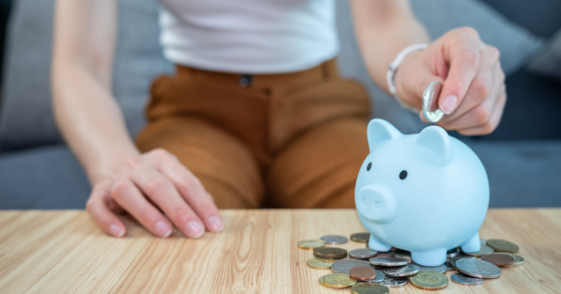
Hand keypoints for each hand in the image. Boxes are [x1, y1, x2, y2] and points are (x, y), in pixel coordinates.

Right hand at [86, 148, 222, 237]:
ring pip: (127, 192)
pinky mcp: (96, 192)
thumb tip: (210, 215)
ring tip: (165, 232)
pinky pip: (96, 205)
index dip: (202, 205)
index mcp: (163, 160)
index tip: (214, 226)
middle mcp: (138, 166)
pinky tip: (121, 233)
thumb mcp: (173, 179)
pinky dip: (107, 219)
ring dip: (147, 213)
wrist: (113, 163)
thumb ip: (191, 195)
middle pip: (159, 186)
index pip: (186, 182)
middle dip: (180, 210)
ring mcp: (115, 178)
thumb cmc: (153, 181)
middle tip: (195, 232)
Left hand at [395, 27, 505, 134]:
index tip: (442, 108)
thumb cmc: (418, 72)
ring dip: (456, 121)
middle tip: (430, 114)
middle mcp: (487, 54)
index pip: (469, 62)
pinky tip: (452, 120)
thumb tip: (440, 102)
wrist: (423, 78)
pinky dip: (466, 127)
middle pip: (481, 89)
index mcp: (463, 39)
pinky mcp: (498, 97)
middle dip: (452, 110)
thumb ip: (425, 85)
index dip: (457, 87)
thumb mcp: (412, 74)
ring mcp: (496, 76)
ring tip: (438, 116)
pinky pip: (488, 122)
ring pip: (484, 110)